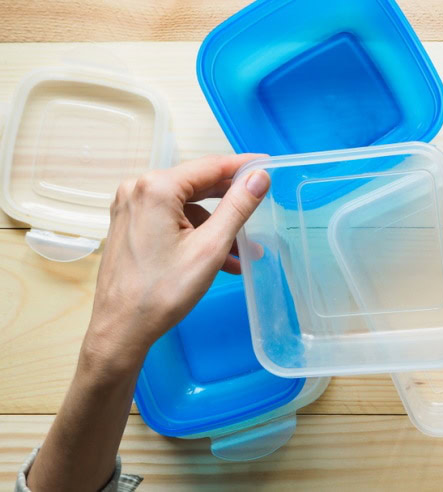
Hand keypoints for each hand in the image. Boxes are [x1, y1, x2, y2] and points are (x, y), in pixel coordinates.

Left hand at [83, 154, 269, 372]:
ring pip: (188, 206)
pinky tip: (219, 259)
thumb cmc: (163, 292)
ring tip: (242, 253)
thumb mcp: (211, 247)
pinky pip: (172, 219)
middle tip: (262, 210)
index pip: (211, 166)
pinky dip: (197, 234)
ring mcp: (131, 207)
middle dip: (232, 203)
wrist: (121, 329)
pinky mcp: (130, 224)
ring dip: (216, 226)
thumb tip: (259, 177)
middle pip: (198, 185)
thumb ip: (238, 207)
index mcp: (157, 188)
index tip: (268, 166)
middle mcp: (138, 189)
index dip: (243, 166)